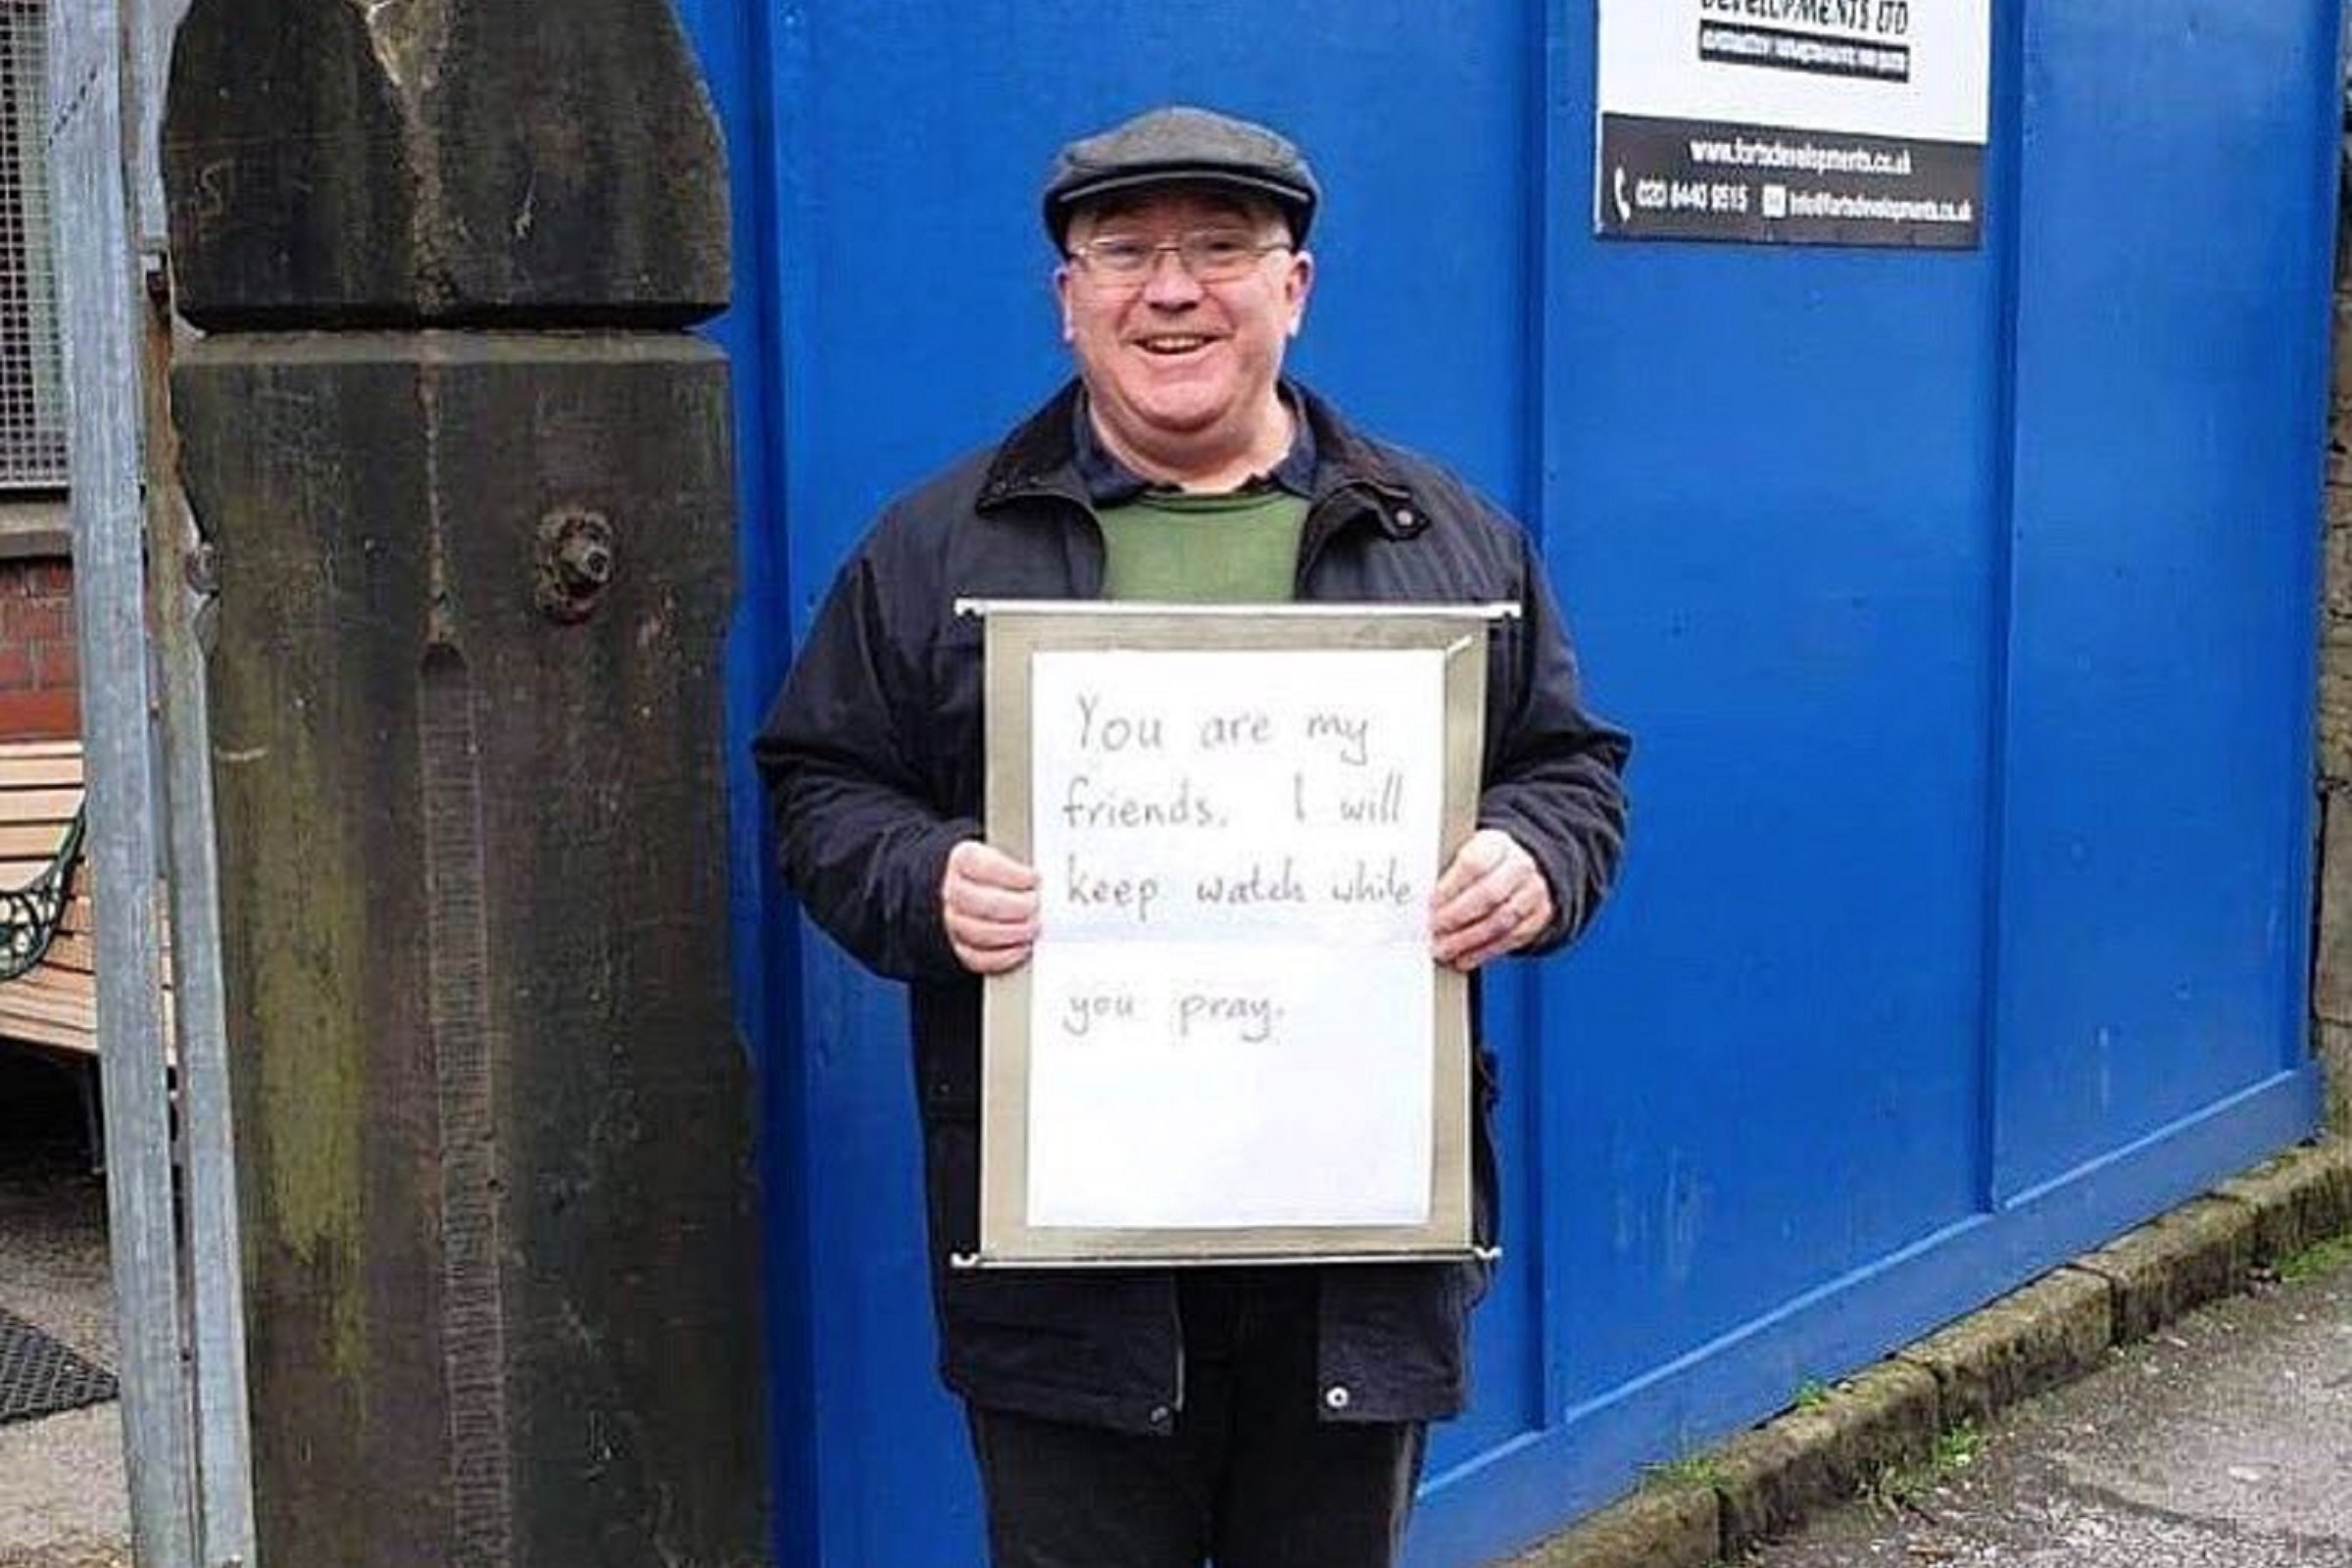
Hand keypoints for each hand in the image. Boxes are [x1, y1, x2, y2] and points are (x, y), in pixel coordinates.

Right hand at [942, 840, 1040, 975]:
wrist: (1001, 888)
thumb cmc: (1013, 871)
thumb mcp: (1019, 855)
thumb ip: (1031, 860)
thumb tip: (1052, 876)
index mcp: (964, 859)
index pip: (975, 863)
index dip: (1008, 872)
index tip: (1033, 878)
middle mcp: (955, 889)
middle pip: (974, 900)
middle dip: (1012, 906)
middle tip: (1035, 905)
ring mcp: (955, 920)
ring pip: (975, 931)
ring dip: (1010, 932)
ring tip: (1033, 927)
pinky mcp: (963, 946)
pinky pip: (976, 957)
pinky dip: (1002, 956)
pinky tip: (1022, 947)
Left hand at [1430, 829, 1552, 972]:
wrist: (1520, 866)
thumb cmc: (1482, 863)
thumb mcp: (1464, 854)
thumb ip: (1444, 871)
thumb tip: (1413, 895)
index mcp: (1496, 844)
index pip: (1474, 863)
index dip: (1450, 887)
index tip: (1430, 905)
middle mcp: (1519, 866)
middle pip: (1489, 894)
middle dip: (1457, 918)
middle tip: (1434, 931)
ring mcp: (1532, 892)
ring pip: (1501, 921)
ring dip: (1468, 940)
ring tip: (1444, 949)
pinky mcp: (1538, 916)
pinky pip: (1511, 939)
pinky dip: (1484, 952)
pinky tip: (1463, 957)